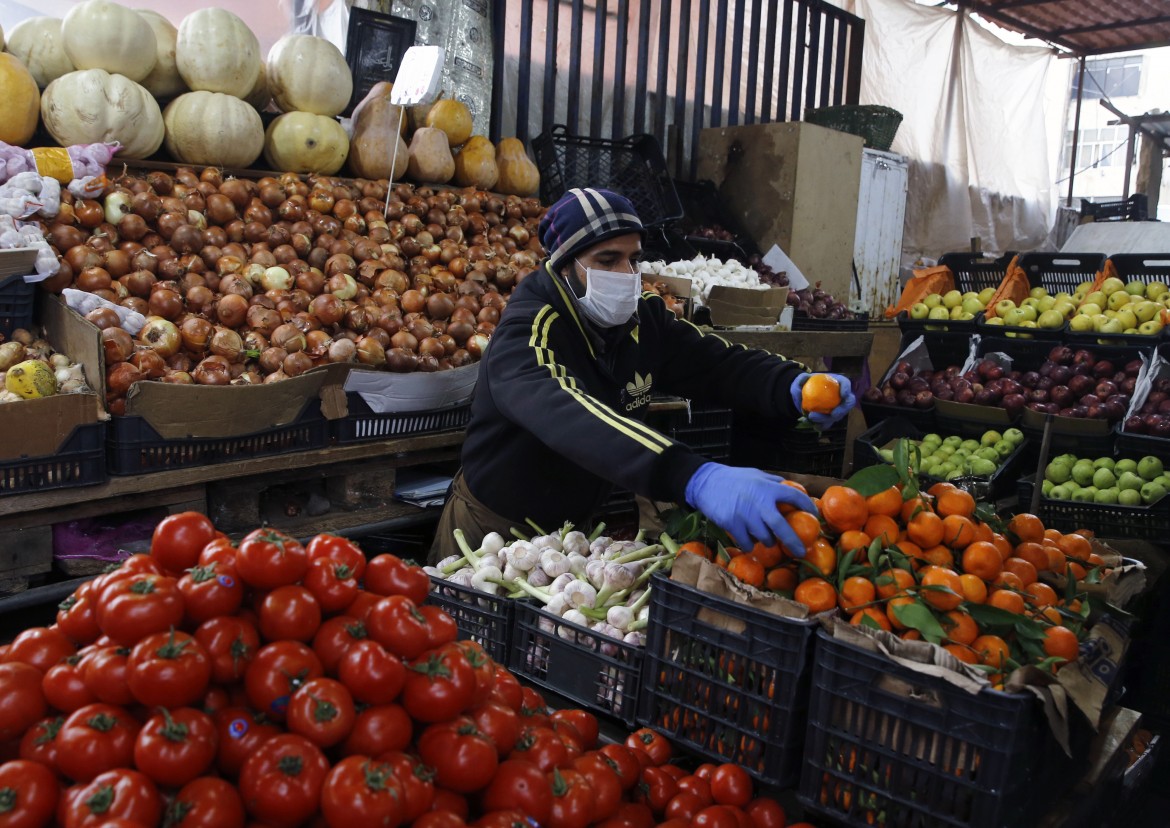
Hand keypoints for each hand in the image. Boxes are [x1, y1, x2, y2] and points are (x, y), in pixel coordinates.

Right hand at [684, 463, 818, 555]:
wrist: (706, 483)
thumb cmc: (733, 479)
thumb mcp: (756, 474)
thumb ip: (773, 482)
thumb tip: (791, 488)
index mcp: (768, 488)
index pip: (794, 497)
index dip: (807, 506)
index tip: (814, 515)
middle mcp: (759, 502)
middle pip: (781, 527)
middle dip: (793, 542)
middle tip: (800, 552)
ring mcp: (745, 515)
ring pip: (764, 538)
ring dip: (767, 541)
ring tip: (765, 538)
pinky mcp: (732, 524)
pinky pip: (747, 543)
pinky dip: (750, 545)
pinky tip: (749, 541)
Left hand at [791, 373, 856, 428]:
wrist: (803, 395)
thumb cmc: (806, 383)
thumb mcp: (800, 380)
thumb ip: (799, 381)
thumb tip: (798, 391)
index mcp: (837, 383)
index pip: (846, 383)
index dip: (847, 389)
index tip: (843, 394)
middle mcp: (840, 396)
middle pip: (847, 403)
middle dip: (842, 410)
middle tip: (833, 414)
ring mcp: (837, 408)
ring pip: (838, 416)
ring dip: (827, 419)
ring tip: (812, 417)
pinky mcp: (830, 418)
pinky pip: (828, 423)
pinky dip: (822, 425)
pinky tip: (815, 426)